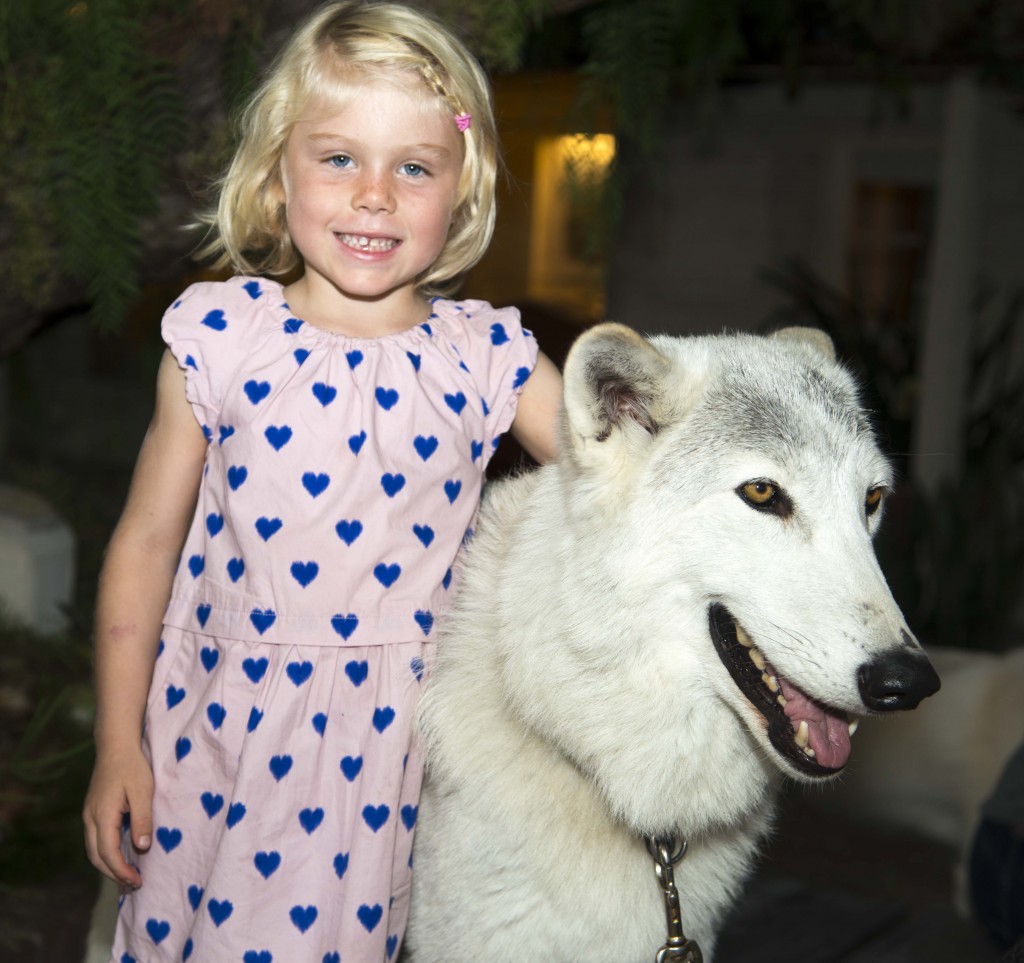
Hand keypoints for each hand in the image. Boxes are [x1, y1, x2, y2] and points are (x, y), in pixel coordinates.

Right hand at [83, 745, 153, 887]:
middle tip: (134, 883)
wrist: (116, 745)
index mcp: (102, 815)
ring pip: (93, 849)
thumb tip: (142, 848)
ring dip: (109, 864)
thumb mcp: (143, 791)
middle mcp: (90, 818)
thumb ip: (142, 819)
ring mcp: (89, 815)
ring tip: (128, 874)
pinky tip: (121, 854)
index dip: (121, 870)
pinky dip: (106, 852)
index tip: (137, 881)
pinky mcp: (93, 811)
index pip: (108, 853)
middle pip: (96, 856)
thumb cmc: (132, 766)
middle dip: (114, 873)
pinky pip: (96, 839)